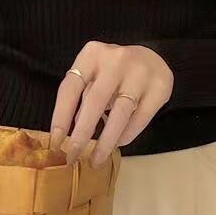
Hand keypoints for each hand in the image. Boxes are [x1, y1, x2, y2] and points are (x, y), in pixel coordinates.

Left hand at [49, 41, 173, 166]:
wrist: (153, 57)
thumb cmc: (114, 71)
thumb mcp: (94, 74)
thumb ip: (82, 96)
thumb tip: (70, 132)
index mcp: (92, 54)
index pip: (70, 88)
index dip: (60, 117)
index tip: (55, 143)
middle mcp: (115, 60)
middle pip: (95, 101)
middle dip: (82, 134)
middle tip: (73, 158)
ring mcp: (140, 72)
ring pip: (120, 113)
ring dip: (106, 141)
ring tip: (96, 160)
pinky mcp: (160, 86)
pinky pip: (140, 117)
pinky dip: (127, 134)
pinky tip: (119, 143)